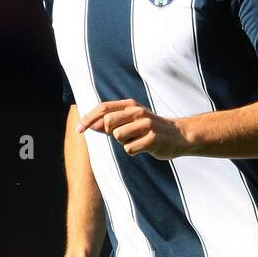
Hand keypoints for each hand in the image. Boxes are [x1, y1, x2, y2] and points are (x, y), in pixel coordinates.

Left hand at [76, 100, 190, 159]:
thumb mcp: (131, 120)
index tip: (79, 130)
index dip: (88, 118)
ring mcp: (146, 125)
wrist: (179, 135)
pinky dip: (133, 151)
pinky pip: (129, 149)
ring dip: (124, 143)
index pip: (103, 108)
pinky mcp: (152, 139)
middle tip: (124, 136)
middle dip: (110, 132)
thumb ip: (110, 122)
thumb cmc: (149, 129)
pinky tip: (143, 147)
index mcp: (131, 105)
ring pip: (118, 137)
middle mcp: (138, 112)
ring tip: (136, 141)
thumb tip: (88, 125)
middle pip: (108, 123)